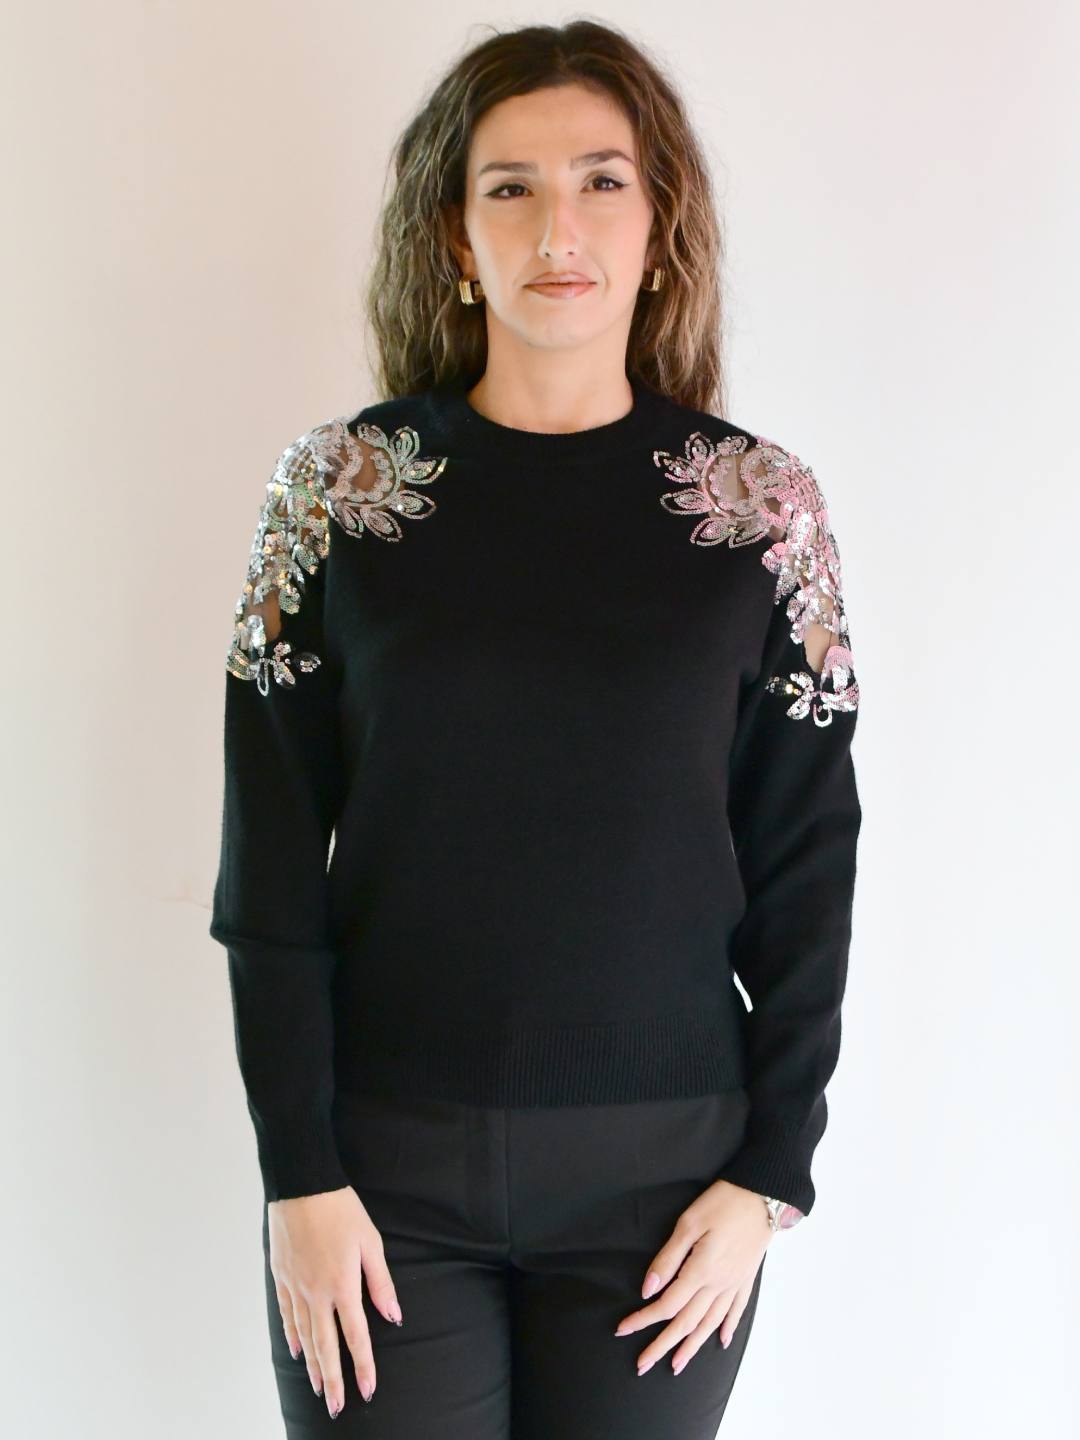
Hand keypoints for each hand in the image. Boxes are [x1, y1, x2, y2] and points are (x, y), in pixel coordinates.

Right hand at [267, 1186, 402, 1419]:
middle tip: (337, 1407)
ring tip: (318, 1388)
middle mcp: (317, 1293)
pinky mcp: (281, 1276)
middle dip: (334, 1379)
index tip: (368, 1390)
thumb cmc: (340, 1209)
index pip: (356, 1336)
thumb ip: (381, 1282)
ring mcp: (296, 1287)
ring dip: (313, 1365)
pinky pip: (287, 1314)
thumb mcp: (370, 1241)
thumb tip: (393, 1315)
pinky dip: (292, 1336)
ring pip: (304, 1336)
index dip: (364, 1366)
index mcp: (342, 1285)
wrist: (301, 1184)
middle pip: (326, 1346)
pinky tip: (296, 1351)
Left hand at [613, 1179, 771, 1376]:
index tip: (623, 1329)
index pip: (667, 1305)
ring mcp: (735, 1283)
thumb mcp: (689, 1223)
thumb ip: (668, 1258)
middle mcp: (719, 1284)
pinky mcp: (747, 1277)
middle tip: (642, 1363)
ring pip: (710, 1323)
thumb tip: (648, 1290)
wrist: (764, 1194)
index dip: (643, 1319)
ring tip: (676, 1365)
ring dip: (692, 1346)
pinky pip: (736, 1311)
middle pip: (686, 1323)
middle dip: (662, 1345)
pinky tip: (720, 1342)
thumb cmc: (723, 1202)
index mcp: (701, 1271)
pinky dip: (727, 1328)